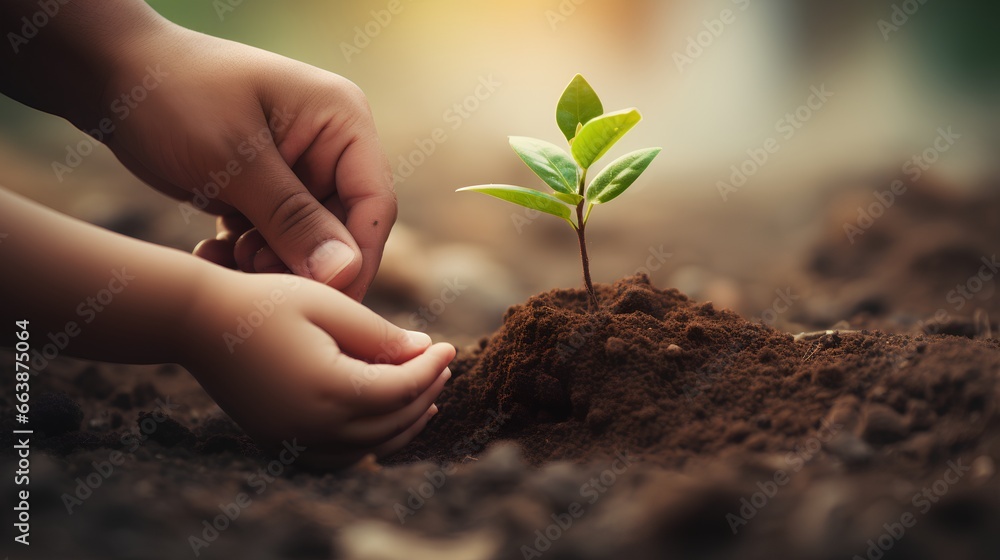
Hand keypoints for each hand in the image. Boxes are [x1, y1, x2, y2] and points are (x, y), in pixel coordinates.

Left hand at [101, 22, 394, 299]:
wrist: (110, 76)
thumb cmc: (173, 95)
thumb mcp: (234, 160)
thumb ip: (293, 219)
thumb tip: (346, 273)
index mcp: (341, 121)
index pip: (373, 204)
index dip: (356, 258)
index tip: (326, 302)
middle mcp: (329, 146)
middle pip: (342, 230)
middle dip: (301, 262)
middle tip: (255, 275)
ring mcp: (298, 170)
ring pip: (306, 243)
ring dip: (268, 262)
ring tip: (223, 256)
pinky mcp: (267, 191)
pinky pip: (273, 240)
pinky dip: (245, 255)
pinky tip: (211, 252)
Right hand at [181, 268, 454, 467]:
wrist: (198, 322)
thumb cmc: (265, 302)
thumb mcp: (328, 306)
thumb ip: (379, 334)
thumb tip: (427, 352)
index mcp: (330, 390)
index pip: (401, 389)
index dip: (431, 368)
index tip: (449, 346)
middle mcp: (314, 427)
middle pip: (391, 423)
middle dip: (424, 394)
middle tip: (442, 368)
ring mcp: (293, 441)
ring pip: (367, 448)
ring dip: (402, 425)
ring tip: (425, 398)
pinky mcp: (278, 442)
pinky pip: (336, 457)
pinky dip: (366, 444)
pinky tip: (379, 421)